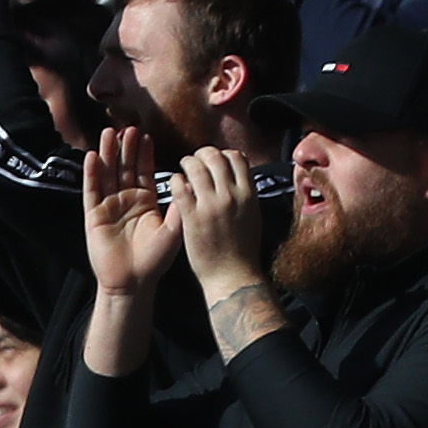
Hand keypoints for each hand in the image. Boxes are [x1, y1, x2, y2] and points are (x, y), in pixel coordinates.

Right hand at [81, 126, 183, 297]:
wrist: (134, 282)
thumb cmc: (155, 258)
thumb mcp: (174, 228)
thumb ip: (181, 205)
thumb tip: (191, 181)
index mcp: (145, 200)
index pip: (145, 171)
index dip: (145, 153)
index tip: (146, 134)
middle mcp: (126, 200)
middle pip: (125, 168)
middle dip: (126, 147)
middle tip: (128, 126)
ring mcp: (108, 206)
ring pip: (107, 174)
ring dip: (107, 154)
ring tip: (109, 132)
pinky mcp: (93, 216)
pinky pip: (92, 192)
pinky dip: (92, 174)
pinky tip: (91, 157)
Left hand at [170, 142, 282, 290]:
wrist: (232, 274)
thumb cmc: (243, 248)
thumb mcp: (252, 214)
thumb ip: (245, 194)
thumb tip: (236, 177)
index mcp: (248, 193)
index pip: (237, 158)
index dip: (225, 154)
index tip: (217, 158)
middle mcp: (231, 195)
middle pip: (216, 157)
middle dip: (204, 153)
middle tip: (196, 159)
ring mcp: (211, 205)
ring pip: (197, 168)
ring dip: (188, 162)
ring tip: (183, 166)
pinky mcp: (192, 217)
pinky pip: (181, 188)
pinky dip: (177, 180)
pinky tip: (175, 182)